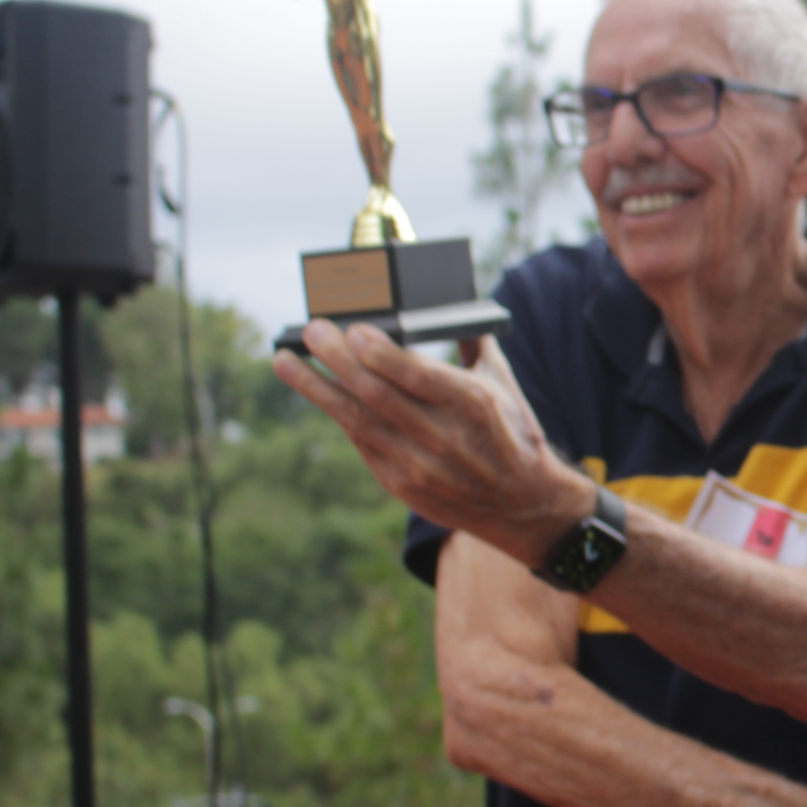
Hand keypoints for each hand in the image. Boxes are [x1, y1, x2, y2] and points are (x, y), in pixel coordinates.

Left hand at [272, 324, 582, 565]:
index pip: (418, 376)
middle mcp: (444, 436)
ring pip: (357, 420)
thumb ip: (474, 343)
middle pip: (378, 394)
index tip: (353, 329)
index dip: (381, 353)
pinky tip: (315, 390)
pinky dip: (336, 413)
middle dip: (338, 359)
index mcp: (474, 404)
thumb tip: (449, 304)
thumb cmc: (511, 432)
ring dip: (316, 387)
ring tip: (285, 361)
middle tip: (312, 331)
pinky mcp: (400, 483)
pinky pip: (360, 441)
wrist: (521, 503)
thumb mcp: (503, 385)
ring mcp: (418, 464)